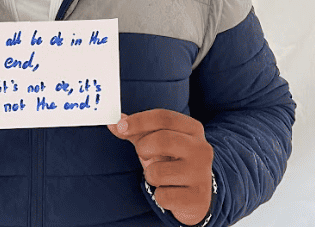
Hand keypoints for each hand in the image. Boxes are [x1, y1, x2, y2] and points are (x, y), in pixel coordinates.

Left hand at [107, 108, 213, 225]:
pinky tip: (170, 192)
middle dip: (143, 147)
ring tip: (161, 176)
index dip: (139, 120)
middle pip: (163, 140)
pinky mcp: (197, 198)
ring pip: (158, 172)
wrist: (197, 195)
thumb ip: (136, 131)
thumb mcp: (157, 142)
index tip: (120, 127)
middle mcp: (201, 148)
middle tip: (142, 154)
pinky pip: (163, 196)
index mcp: (192, 129)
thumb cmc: (172, 161)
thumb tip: (112, 122)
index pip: (164, 117)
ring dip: (150, 175)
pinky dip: (159, 196)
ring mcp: (201, 174)